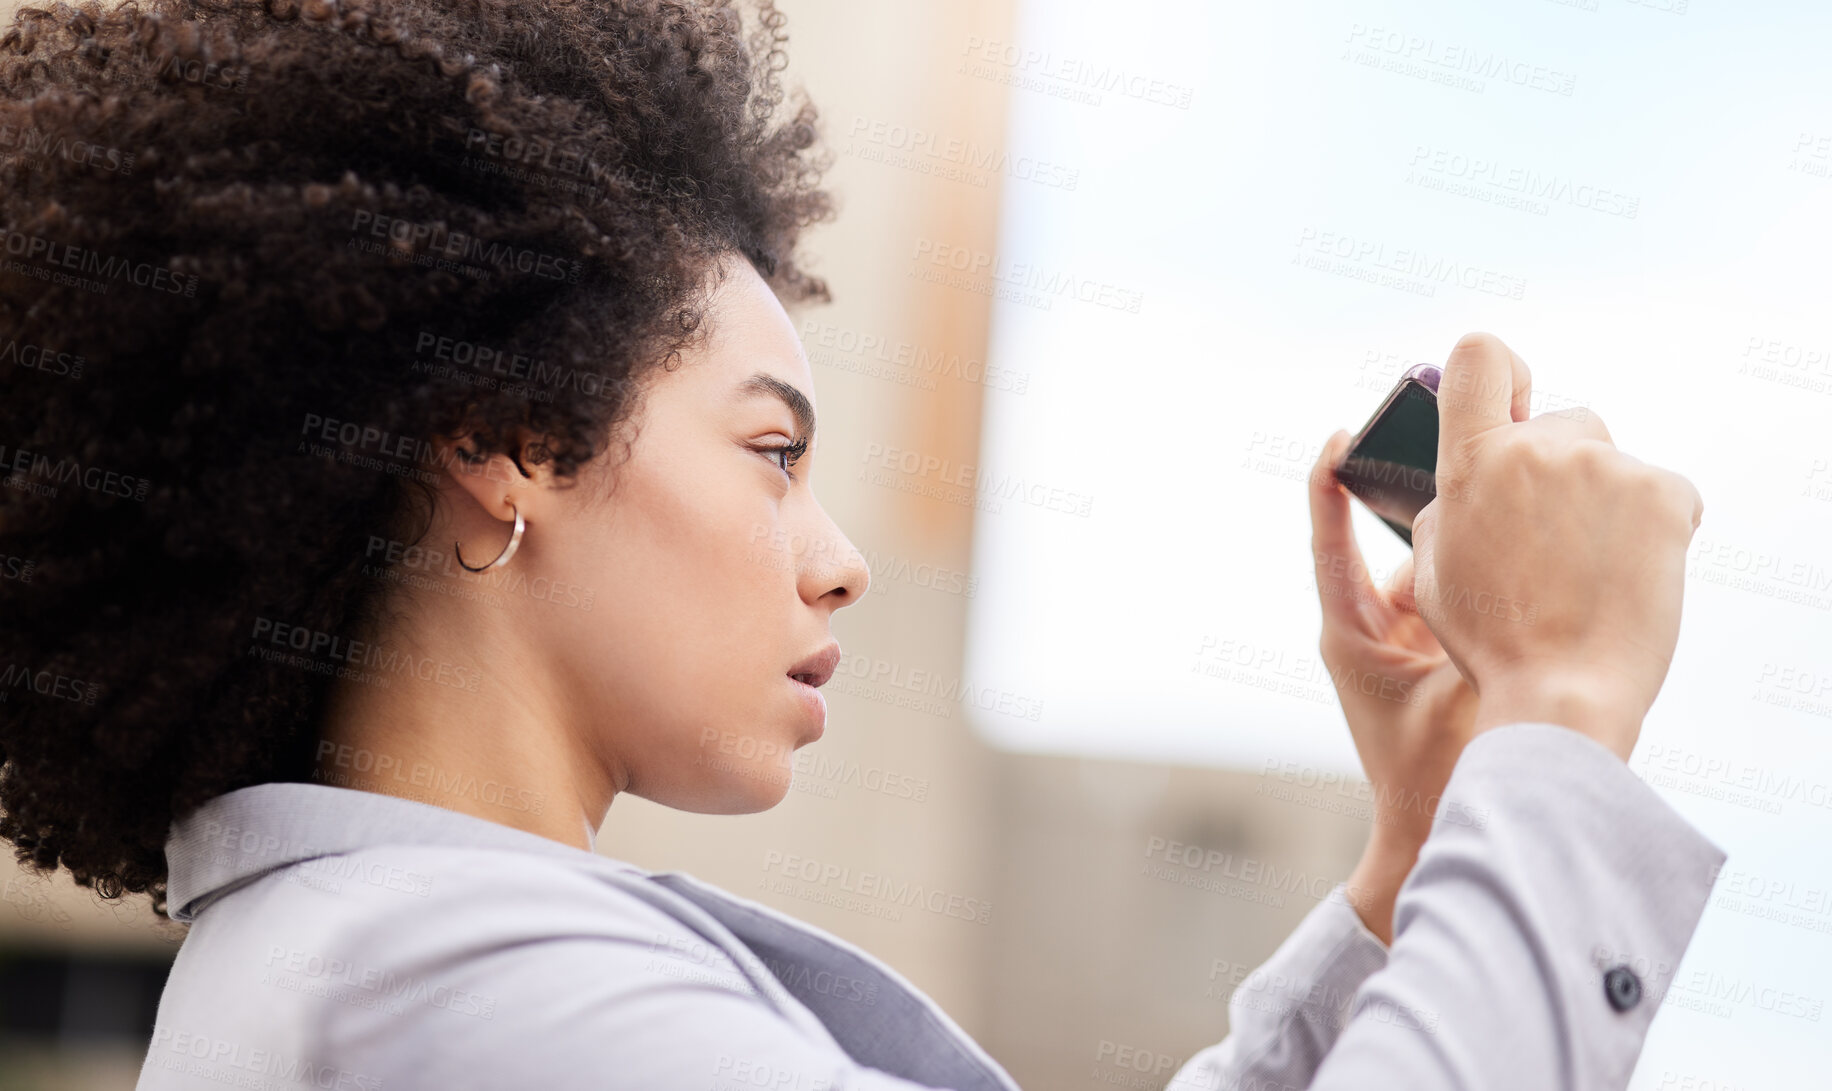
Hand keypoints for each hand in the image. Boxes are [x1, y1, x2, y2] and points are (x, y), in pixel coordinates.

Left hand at [1308, 430, 1479, 943]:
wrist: (1434, 841)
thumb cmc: (1437, 776)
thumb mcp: (1464, 691)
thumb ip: (1481, 630)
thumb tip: (1505, 555)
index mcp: (1352, 633)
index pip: (1333, 543)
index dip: (1331, 486)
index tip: (1338, 437)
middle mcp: (1370, 631)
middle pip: (1397, 549)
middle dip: (1434, 505)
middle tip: (1471, 453)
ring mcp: (1403, 646)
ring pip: (1436, 573)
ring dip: (1471, 547)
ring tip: (1514, 505)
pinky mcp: (1434, 659)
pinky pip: (1456, 603)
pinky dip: (1485, 583)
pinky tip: (1532, 557)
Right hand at [1411, 332, 1704, 761]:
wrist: (1563, 691)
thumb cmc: (1493, 640)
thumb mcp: (1437, 566)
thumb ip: (1451, 502)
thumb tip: (1474, 471)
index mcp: (1470, 463)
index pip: (1481, 357)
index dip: (1498, 373)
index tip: (1510, 401)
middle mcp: (1536, 449)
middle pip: (1558, 423)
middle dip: (1558, 467)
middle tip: (1552, 538)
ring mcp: (1604, 467)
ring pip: (1609, 463)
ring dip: (1603, 501)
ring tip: (1590, 569)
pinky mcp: (1663, 492)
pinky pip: (1661, 492)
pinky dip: (1652, 526)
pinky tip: (1630, 573)